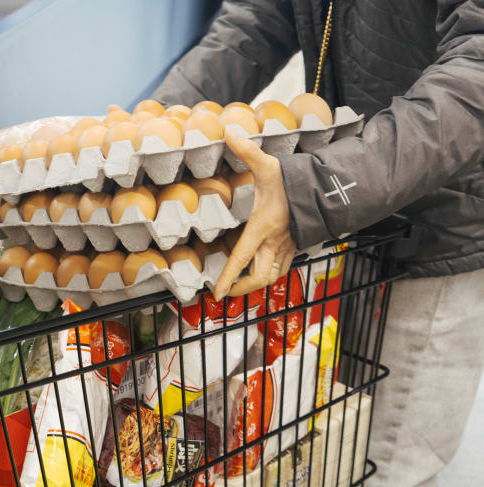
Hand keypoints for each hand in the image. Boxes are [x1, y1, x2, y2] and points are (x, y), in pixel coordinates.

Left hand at [213, 127, 297, 299]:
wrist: (329, 187)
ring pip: (273, 276)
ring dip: (256, 284)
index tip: (215, 294)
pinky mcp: (296, 245)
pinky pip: (282, 267)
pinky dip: (270, 274)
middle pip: (260, 278)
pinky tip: (260, 271)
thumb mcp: (268, 164)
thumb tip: (229, 132)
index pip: (242, 258)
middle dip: (241, 289)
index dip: (228, 278)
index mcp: (263, 227)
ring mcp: (287, 246)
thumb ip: (247, 150)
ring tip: (240, 286)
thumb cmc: (295, 178)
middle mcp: (275, 242)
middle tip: (225, 292)